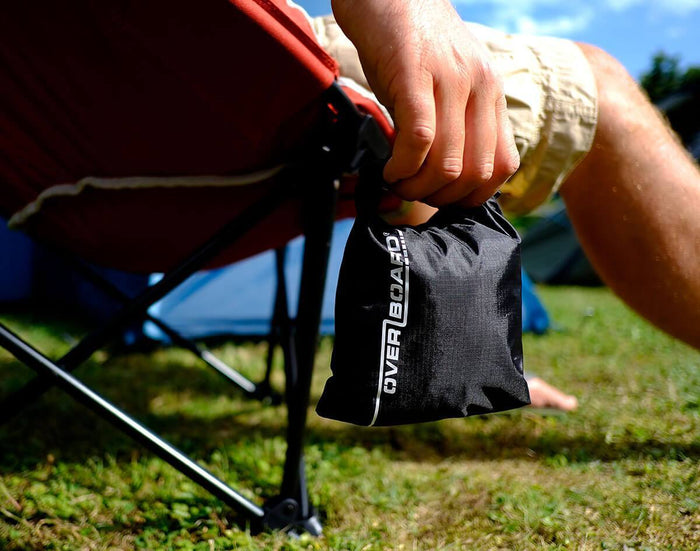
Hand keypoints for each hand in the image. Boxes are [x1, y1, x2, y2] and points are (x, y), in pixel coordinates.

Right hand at [332, 0, 519, 206]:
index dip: (472, 196)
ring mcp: (451, 80)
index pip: (503, 167)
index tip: (442, 198)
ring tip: (397, 181)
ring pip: (449, 163)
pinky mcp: (416, 74)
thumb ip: (452, 123)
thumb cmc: (410, 44)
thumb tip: (441, 175)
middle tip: (414, 192)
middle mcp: (480, 88)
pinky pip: (419, 139)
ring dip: (418, 186)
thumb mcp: (446, 84)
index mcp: (491, 93)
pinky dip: (402, 167)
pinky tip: (389, 167)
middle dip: (442, 197)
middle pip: (477, 173)